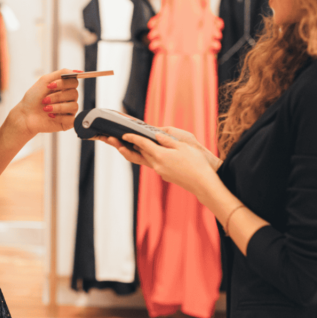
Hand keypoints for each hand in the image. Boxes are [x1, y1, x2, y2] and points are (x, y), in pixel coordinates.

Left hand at [8, 69, 80, 135]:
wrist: (25, 115)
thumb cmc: (33, 98)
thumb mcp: (45, 80)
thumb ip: (62, 73)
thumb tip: (78, 71)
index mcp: (64, 88)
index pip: (74, 82)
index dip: (64, 83)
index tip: (50, 86)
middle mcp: (68, 98)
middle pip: (74, 94)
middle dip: (57, 96)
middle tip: (45, 100)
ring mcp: (68, 110)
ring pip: (74, 106)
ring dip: (58, 107)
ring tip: (46, 109)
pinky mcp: (68, 122)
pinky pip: (72, 119)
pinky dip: (59, 117)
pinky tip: (51, 116)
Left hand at [99, 131, 214, 193]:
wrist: (203, 183)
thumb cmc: (196, 163)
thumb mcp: (183, 146)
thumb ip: (168, 140)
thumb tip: (155, 135)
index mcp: (160, 156)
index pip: (142, 144)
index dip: (132, 137)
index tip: (124, 133)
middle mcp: (157, 165)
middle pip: (138, 153)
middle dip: (125, 146)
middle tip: (113, 140)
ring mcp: (160, 171)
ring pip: (143, 160)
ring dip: (134, 152)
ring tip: (123, 146)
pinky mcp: (164, 175)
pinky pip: (151, 164)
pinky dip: (145, 157)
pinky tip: (146, 153)